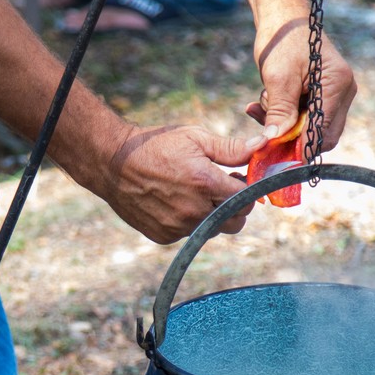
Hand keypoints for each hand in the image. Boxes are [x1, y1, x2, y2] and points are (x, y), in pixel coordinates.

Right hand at [98, 124, 261, 243]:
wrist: (113, 163)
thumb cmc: (155, 145)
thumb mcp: (195, 137)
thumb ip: (231, 148)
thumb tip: (262, 145)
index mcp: (205, 184)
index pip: (246, 199)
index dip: (247, 189)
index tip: (238, 179)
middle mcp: (193, 211)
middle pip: (235, 221)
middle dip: (235, 206)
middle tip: (222, 187)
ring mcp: (178, 227)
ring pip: (213, 229)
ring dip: (212, 215)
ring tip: (196, 193)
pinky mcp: (164, 236)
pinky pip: (189, 235)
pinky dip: (190, 222)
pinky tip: (176, 202)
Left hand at [246, 17, 355, 148]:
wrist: (282, 18)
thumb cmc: (282, 41)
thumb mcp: (278, 78)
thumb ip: (280, 110)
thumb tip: (274, 139)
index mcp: (338, 85)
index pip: (324, 131)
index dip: (302, 147)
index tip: (278, 156)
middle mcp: (343, 92)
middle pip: (322, 135)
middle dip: (293, 138)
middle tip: (265, 133)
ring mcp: (334, 94)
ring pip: (311, 128)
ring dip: (284, 125)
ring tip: (260, 105)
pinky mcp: (321, 94)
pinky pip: (305, 116)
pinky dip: (284, 116)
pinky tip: (261, 105)